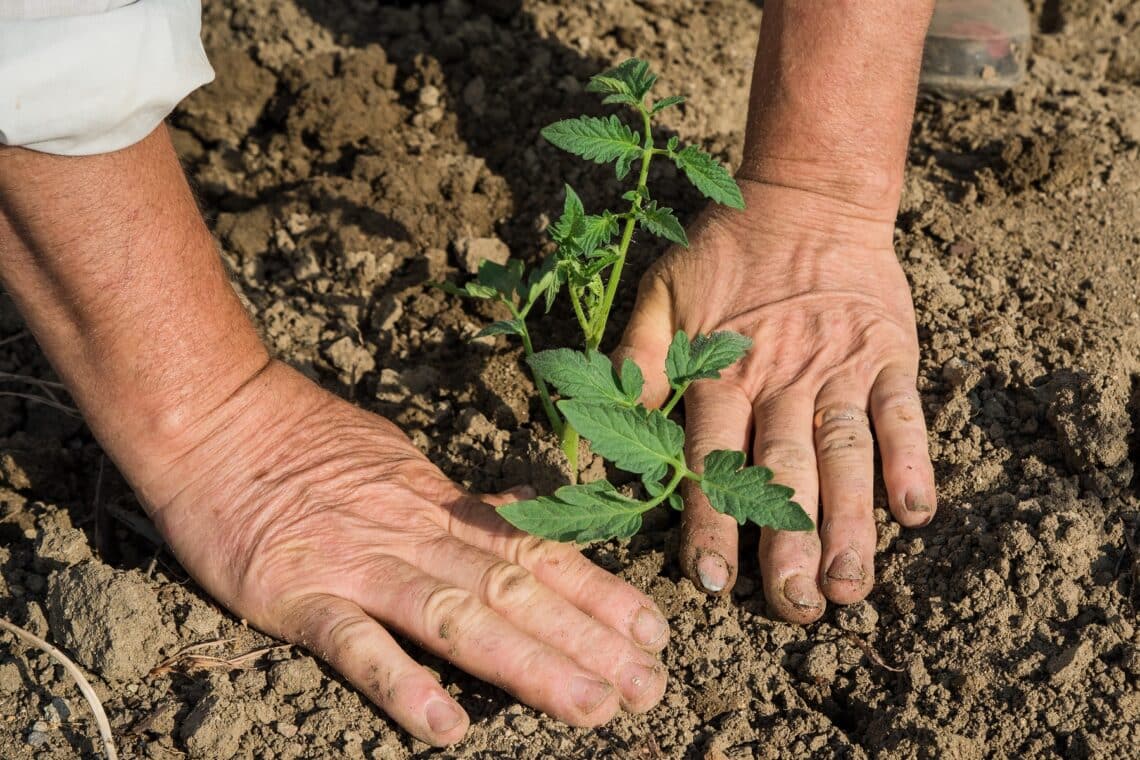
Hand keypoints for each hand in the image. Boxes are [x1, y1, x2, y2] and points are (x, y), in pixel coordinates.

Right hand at [134, 361, 668, 744]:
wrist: (216, 417)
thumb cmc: (306, 440)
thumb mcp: (401, 461)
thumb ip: (458, 503)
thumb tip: (517, 517)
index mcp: (440, 505)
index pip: (537, 550)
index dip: (600, 592)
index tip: (655, 629)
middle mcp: (415, 535)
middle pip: (517, 590)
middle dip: (589, 641)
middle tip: (650, 687)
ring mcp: (359, 564)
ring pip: (459, 617)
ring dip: (528, 665)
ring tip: (587, 708)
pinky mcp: (298, 595)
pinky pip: (356, 645)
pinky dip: (401, 685)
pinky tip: (445, 728)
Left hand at [615, 179, 935, 621]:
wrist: (808, 195)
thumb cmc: (726, 252)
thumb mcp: (661, 293)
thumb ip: (636, 359)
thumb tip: (604, 423)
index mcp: (722, 372)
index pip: (712, 458)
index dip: (710, 522)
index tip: (710, 582)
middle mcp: (781, 378)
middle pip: (783, 471)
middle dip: (788, 544)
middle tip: (794, 607)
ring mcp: (840, 367)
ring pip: (844, 454)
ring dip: (851, 524)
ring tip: (851, 586)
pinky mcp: (889, 353)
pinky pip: (902, 412)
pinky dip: (911, 460)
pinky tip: (916, 512)